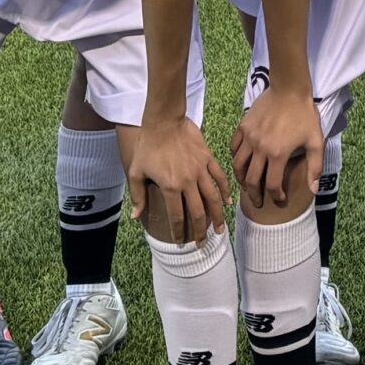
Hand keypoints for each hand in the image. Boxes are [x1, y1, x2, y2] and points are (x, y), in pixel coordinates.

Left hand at [129, 115, 230, 242]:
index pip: (177, 216)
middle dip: (201, 230)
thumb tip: (136, 217)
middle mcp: (188, 182)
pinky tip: (229, 202)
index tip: (180, 242)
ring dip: (218, 216)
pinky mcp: (208, 159)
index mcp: (170, 187)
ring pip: (213, 198)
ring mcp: (201, 170)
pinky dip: (225, 190)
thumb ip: (138, 196)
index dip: (179, 232)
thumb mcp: (136, 172)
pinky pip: (220, 177)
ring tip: (220, 230)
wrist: (164, 121)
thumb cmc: (148, 146)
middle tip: (202, 242)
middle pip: (198, 212)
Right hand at [231, 83, 323, 209]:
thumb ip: (315, 166)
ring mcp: (249, 137)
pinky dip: (235, 158)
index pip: (271, 184)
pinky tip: (242, 163)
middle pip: (251, 179)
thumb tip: (314, 189)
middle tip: (258, 202)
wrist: (289, 89)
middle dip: (254, 195)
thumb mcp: (315, 141)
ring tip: (246, 186)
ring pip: (238, 165)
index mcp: (278, 154)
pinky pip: (234, 147)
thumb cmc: (305, 115)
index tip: (279, 200)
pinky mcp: (242, 127)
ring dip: (241, 179)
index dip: (275, 196)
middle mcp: (260, 148)